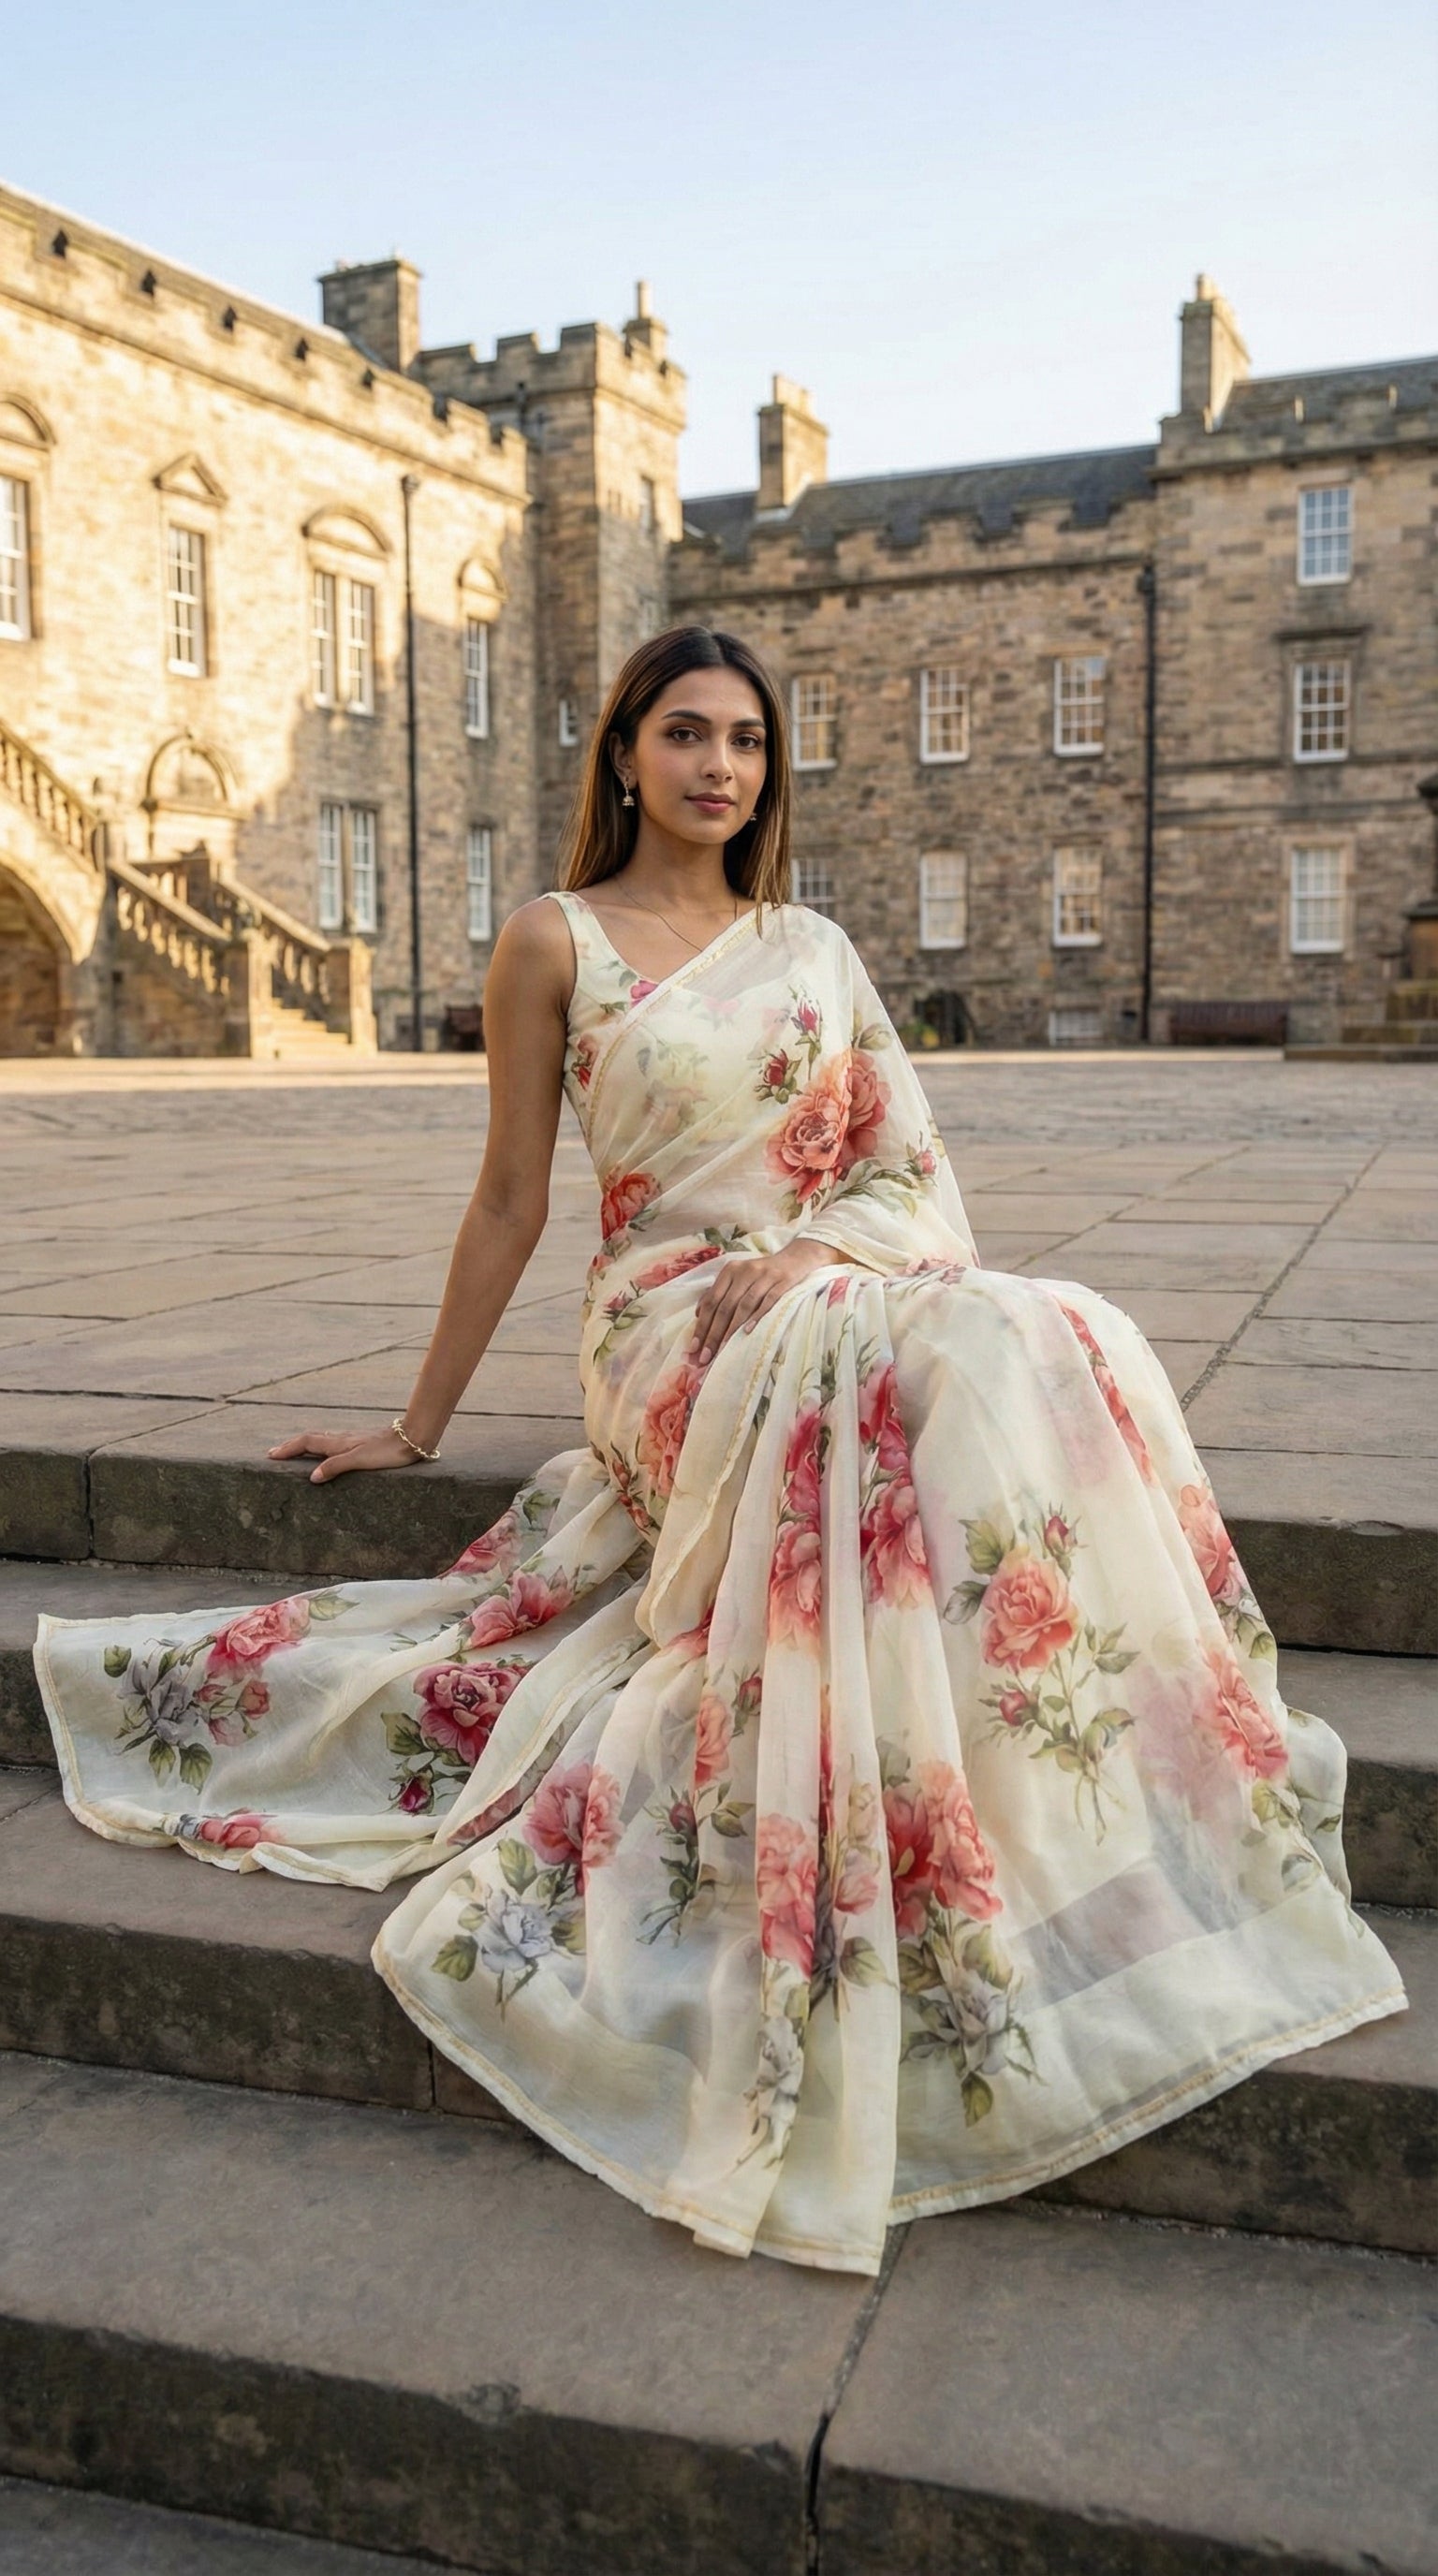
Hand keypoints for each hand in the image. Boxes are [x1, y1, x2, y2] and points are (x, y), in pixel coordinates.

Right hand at [266, 1426, 424, 1484]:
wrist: (413, 1438)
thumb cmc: (388, 1451)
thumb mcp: (360, 1460)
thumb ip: (336, 1466)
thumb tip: (312, 1477)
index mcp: (338, 1443)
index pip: (306, 1443)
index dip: (288, 1449)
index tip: (271, 1456)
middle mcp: (341, 1439)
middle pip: (310, 1439)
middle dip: (291, 1446)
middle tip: (274, 1454)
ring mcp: (351, 1441)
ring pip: (321, 1440)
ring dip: (304, 1446)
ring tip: (294, 1454)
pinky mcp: (361, 1444)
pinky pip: (332, 1444)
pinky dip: (320, 1448)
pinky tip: (326, 1454)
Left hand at [687, 1239, 839, 1364]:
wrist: (795, 1258)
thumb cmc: (762, 1274)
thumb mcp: (738, 1278)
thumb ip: (719, 1293)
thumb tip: (699, 1314)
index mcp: (729, 1271)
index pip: (711, 1301)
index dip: (701, 1326)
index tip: (693, 1347)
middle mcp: (744, 1271)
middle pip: (724, 1306)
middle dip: (713, 1333)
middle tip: (705, 1355)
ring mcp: (764, 1276)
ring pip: (743, 1305)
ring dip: (732, 1329)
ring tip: (724, 1349)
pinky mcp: (782, 1282)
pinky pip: (768, 1301)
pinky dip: (757, 1317)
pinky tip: (749, 1332)